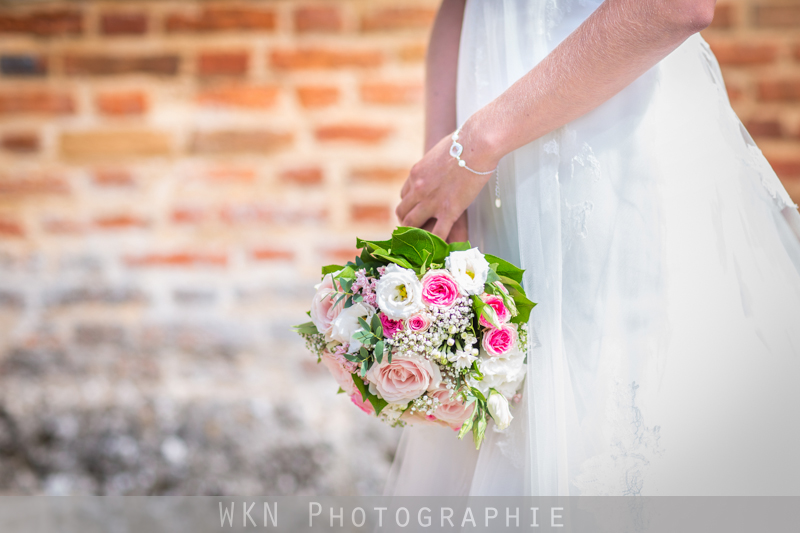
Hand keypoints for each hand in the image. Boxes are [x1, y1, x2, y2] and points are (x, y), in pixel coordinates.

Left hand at [396, 126, 496, 240]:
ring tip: (422, 242)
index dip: (410, 206)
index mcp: (416, 174)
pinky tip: (439, 248)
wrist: (476, 145)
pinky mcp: (448, 210)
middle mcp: (418, 189)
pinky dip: (435, 244)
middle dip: (407, 223)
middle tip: (417, 230)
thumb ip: (434, 166)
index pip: (404, 196)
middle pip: (403, 212)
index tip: (417, 211)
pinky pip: (437, 234)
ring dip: (416, 234)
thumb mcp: (438, 153)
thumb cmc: (464, 143)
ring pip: (411, 225)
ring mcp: (431, 201)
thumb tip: (440, 167)